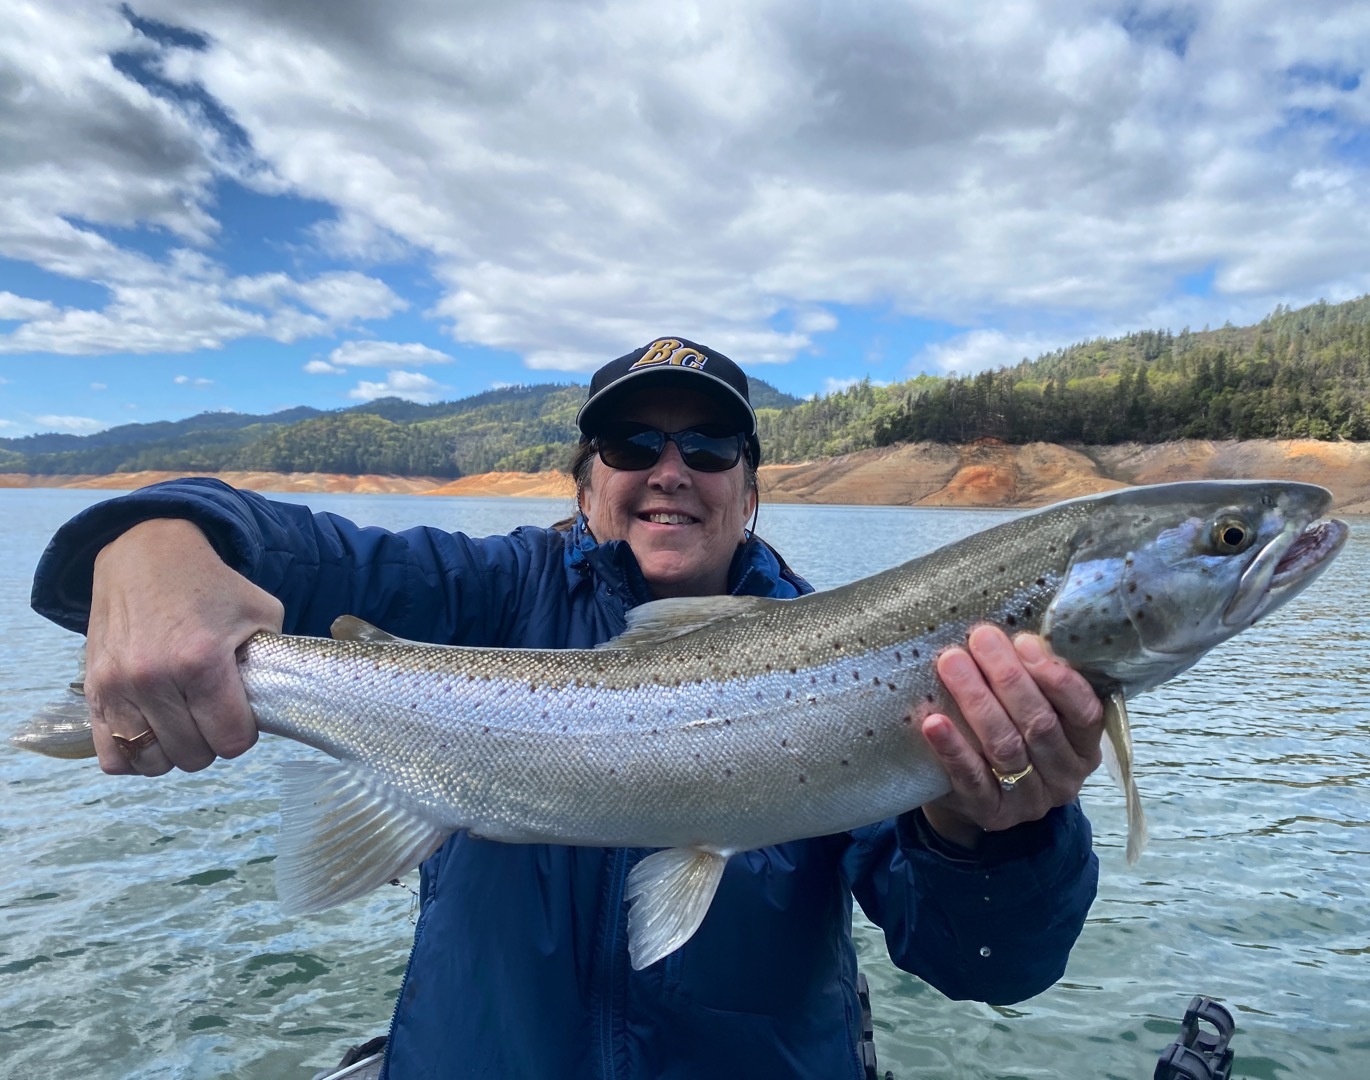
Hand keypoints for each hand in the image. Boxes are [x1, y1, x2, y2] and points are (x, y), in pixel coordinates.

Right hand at [85, 518, 283, 776]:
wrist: (145, 555)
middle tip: (213, 714)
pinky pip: (112, 756)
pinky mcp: (93, 690)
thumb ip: (273, 661)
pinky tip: (153, 734)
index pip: (230, 740)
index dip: (243, 734)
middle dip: (210, 742)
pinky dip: (134, 756)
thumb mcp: (262, 611)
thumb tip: (276, 704)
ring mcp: (118, 686)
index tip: (242, 715)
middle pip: (192, 755)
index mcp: (201, 660)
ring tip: (184, 724)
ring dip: (174, 751)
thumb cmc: (211, 585)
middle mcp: (154, 678)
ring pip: (152, 762)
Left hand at [920, 626, 1103, 849]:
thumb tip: (1012, 634)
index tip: (1023, 641)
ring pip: (1006, 747)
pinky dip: (952, 748)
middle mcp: (1065, 777)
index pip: (1083, 712)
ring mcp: (1029, 801)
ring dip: (977, 701)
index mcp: (1085, 748)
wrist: (974, 796)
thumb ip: (1035, 681)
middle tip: (979, 639)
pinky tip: (933, 721)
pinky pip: (971, 779)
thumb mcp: (1033, 711)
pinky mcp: (990, 814)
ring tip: (951, 663)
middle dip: (1008, 677)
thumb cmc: (1010, 735)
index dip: (1056, 676)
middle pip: (1039, 724)